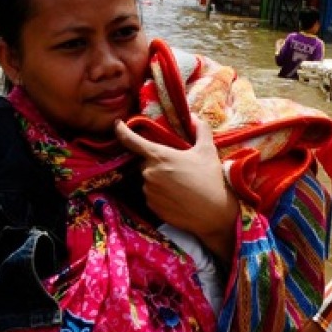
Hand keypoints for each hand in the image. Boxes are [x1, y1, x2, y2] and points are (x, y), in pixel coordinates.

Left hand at [115, 118, 239, 263]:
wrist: (214, 214)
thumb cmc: (210, 179)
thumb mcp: (208, 150)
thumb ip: (201, 129)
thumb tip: (194, 117)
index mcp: (159, 156)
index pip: (131, 140)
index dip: (122, 131)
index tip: (118, 125)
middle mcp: (149, 173)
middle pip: (145, 162)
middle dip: (157, 162)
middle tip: (177, 167)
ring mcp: (148, 192)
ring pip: (148, 179)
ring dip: (159, 178)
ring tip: (180, 184)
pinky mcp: (151, 207)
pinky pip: (151, 195)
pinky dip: (161, 194)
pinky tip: (177, 196)